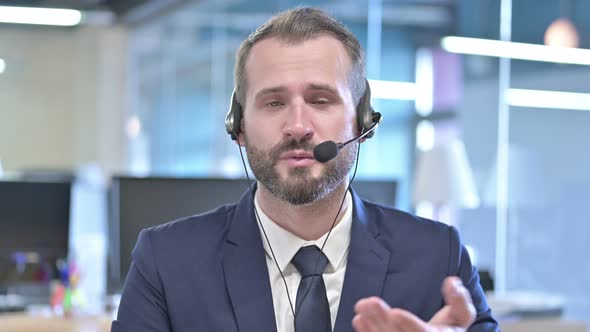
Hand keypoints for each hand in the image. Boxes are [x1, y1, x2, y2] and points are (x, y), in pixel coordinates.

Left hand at [352, 277, 475, 331]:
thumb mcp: (461, 316)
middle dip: (382, 319)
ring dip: (372, 325)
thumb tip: (452, 281)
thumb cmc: (449, 330)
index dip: (409, 324)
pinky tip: (359, 320)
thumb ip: (459, 300)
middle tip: (369, 303)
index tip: (395, 313)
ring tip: (361, 308)